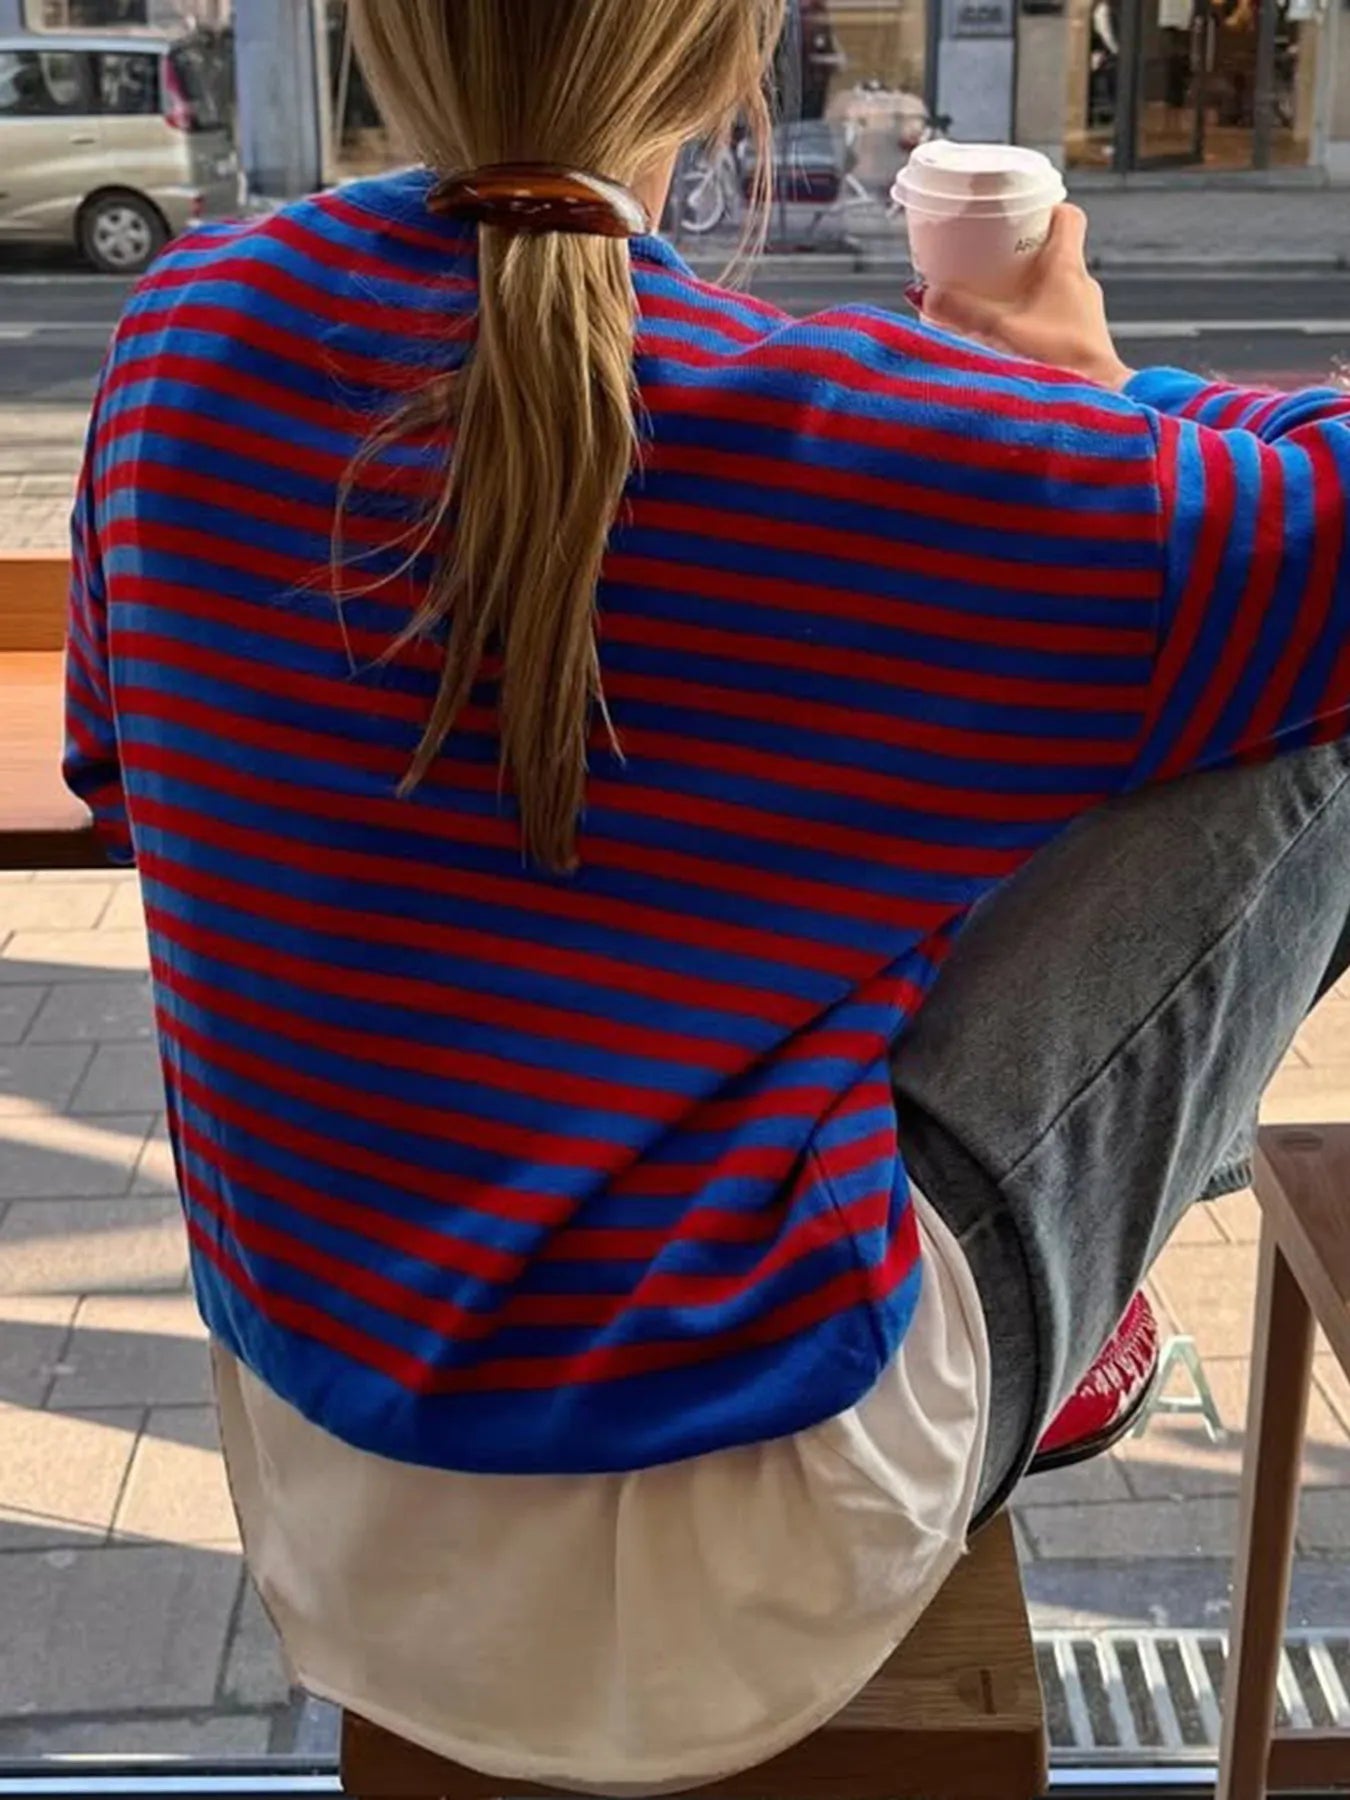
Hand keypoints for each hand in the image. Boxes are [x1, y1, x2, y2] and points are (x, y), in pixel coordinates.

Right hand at [921, 205, 1133, 391]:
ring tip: (996, 296)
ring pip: (1056, 285)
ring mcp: (1085, 313)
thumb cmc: (1059, 359)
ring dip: (1030, 286)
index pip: (1068, 216)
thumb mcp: (1000, 330)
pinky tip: (1013, 333)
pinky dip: (1037, 315)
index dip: (1046, 208)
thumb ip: (961, 311)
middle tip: (993, 256)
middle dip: (1025, 250)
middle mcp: (1082, 284)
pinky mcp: (1083, 340)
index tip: (1019, 213)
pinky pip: (1059, 314)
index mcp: (1067, 265)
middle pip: (1056, 249)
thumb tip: (925, 293)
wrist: (1098, 400)